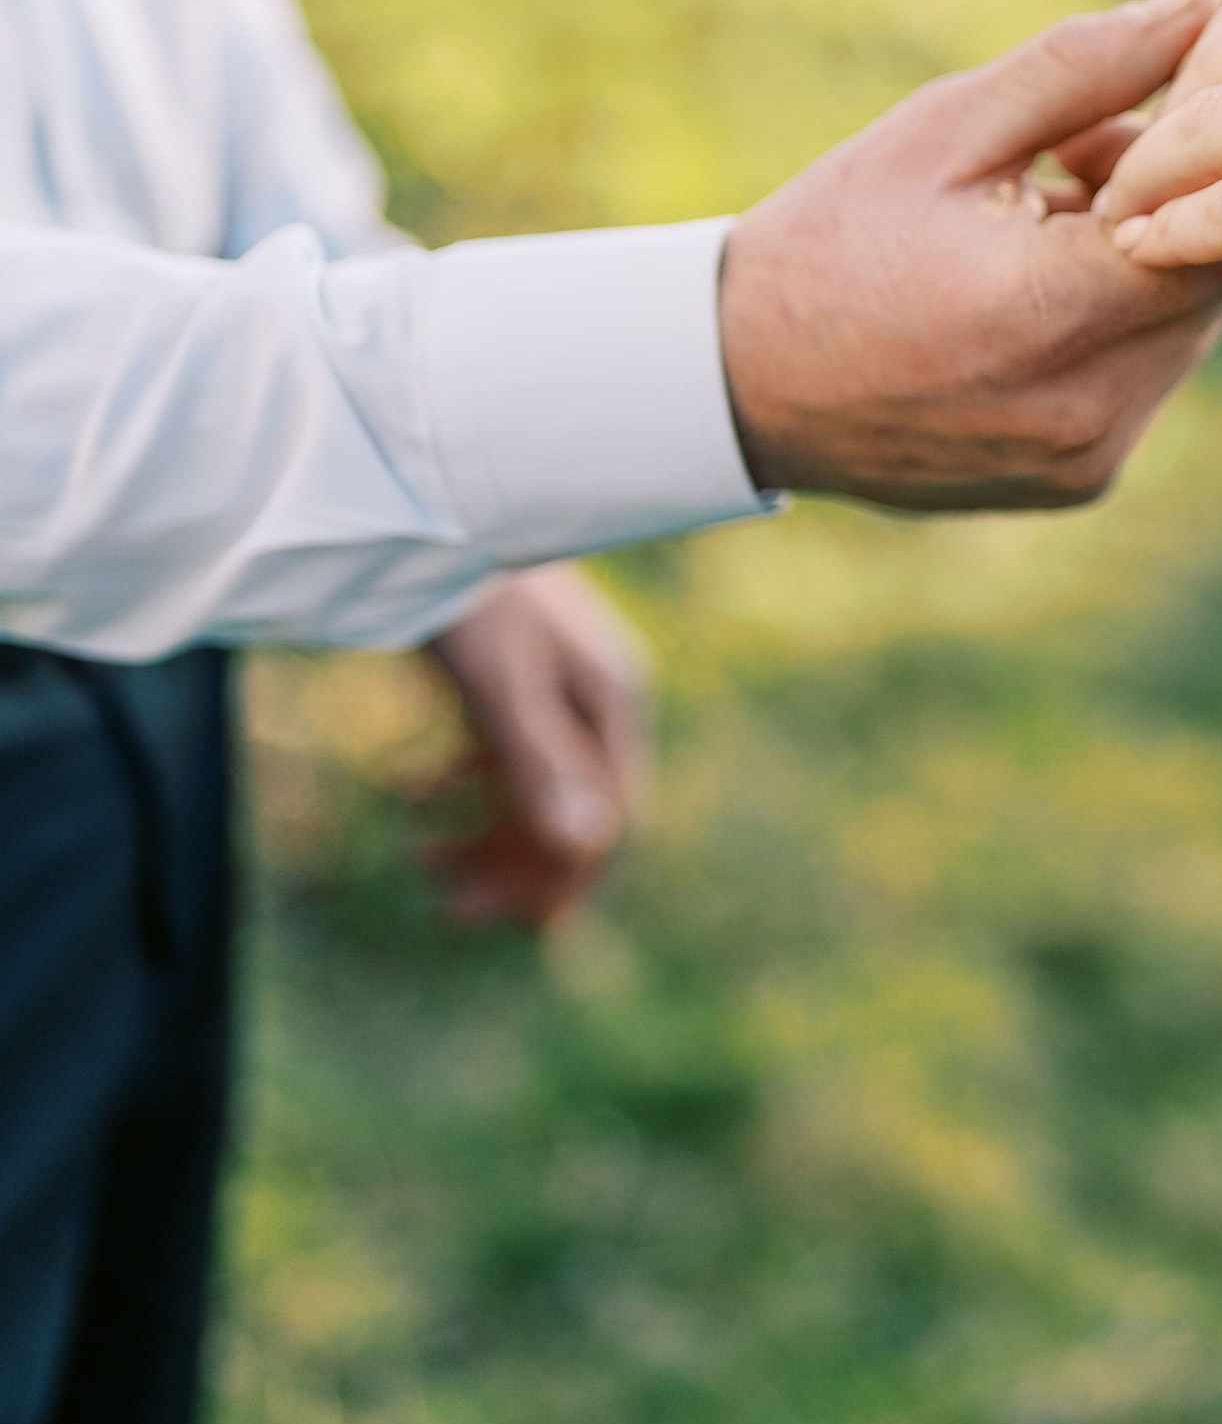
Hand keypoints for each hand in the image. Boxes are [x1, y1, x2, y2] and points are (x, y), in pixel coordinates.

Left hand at [425, 561, 649, 930]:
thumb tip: (589, 851)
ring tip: (417, 857)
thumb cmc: (470, 587)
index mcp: (611, 702)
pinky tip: (407, 787)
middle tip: (447, 907)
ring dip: (481, 830)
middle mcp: (594, 698)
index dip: (567, 880)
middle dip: (514, 865)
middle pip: (572, 812)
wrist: (430, 496)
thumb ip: (541, 765)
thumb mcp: (500, 681)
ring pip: (532, 786)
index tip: (515, 928)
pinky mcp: (513, 672)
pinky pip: (501, 754)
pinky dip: (461, 784)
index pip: (612, 820)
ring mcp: (555, 684)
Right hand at [717, 0, 1221, 507]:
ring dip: (1146, 265)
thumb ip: (1084, 67)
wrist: (741, 382)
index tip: (1152, 113)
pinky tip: (1029, 298)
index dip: (1209, 159)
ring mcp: (1086, 456)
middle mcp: (1087, 405)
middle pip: (1217, 280)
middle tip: (1077, 159)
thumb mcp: (945, 128)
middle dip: (1172, 204)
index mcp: (1051, 311)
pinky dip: (1116, 327)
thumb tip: (1202, 0)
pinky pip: (1145, 380)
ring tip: (1040, 226)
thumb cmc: (838, 234)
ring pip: (1189, 331)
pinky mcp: (1078, 482)